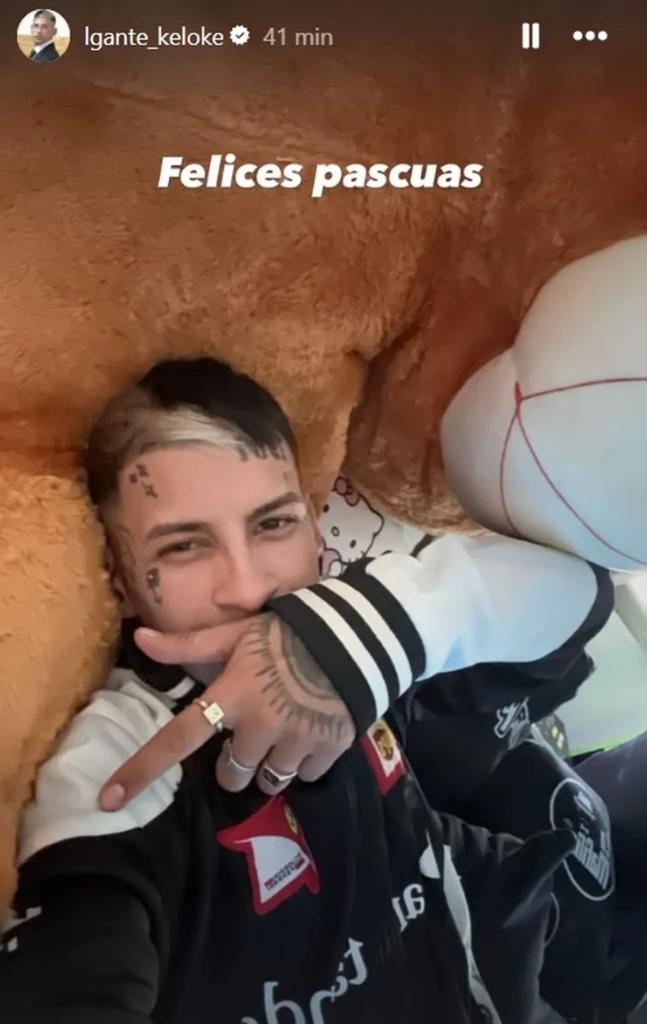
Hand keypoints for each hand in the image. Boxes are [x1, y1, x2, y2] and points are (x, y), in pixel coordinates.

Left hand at [98, 612, 354, 809]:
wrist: (354, 635)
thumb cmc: (286, 633)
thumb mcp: (235, 635)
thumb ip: (188, 645)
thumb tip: (140, 639)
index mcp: (232, 695)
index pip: (178, 738)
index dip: (141, 770)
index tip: (107, 800)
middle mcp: (260, 725)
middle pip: (231, 773)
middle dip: (236, 761)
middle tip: (250, 732)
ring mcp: (296, 741)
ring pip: (269, 780)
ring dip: (269, 764)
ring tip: (283, 731)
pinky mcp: (329, 749)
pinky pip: (305, 777)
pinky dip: (303, 761)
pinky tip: (309, 731)